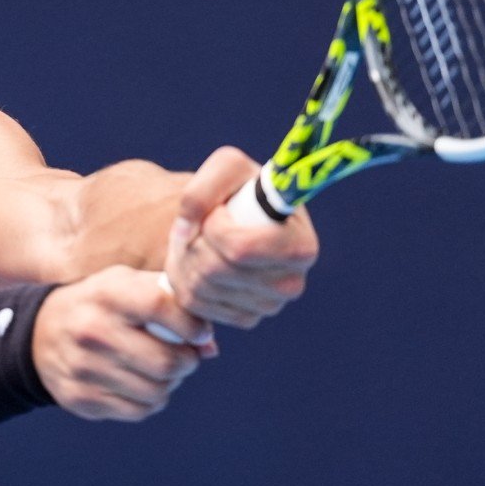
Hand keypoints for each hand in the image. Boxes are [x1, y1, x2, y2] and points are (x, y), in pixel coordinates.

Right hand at [32, 267, 211, 420]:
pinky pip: (139, 411)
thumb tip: (210, 347)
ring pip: (157, 391)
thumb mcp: (126, 286)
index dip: (192, 324)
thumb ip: (170, 304)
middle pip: (166, 361)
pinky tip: (143, 384)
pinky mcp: (81, 399)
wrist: (38, 333)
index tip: (200, 332)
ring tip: (163, 369)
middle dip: (188, 361)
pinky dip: (151, 400)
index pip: (162, 306)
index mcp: (107, 294)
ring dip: (171, 383)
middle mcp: (92, 332)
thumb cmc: (99, 305)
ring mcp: (84, 369)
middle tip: (185, 355)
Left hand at [164, 146, 319, 329]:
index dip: (214, 228)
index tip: (216, 210)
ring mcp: (267, 306)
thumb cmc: (239, 189)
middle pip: (215, 270)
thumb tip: (188, 226)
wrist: (239, 217)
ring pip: (200, 287)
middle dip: (195, 241)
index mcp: (300, 247)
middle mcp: (291, 284)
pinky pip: (195, 305)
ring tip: (197, 239)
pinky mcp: (243, 319)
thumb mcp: (227, 167)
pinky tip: (196, 260)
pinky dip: (184, 278)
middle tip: (200, 225)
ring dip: (185, 257)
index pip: (240, 249)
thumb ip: (203, 187)